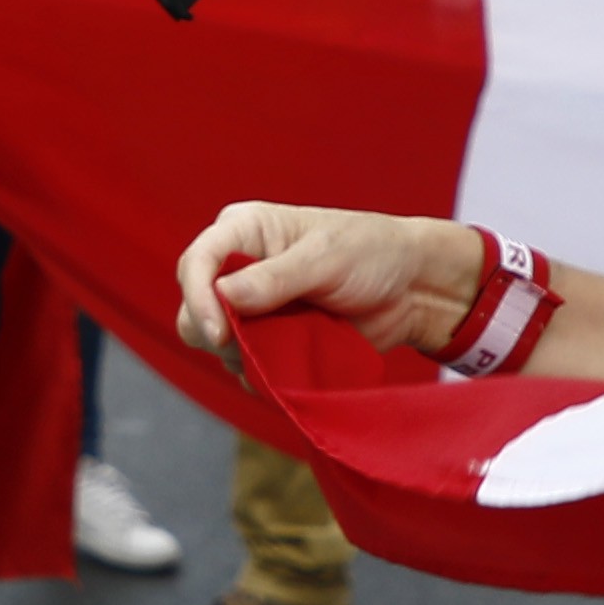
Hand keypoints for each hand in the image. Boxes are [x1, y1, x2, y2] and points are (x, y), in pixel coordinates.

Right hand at [173, 203, 486, 364]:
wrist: (411, 289)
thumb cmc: (372, 253)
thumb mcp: (326, 258)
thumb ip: (275, 277)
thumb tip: (223, 295)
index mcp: (243, 231)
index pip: (195, 263)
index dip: (198, 298)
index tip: (220, 333)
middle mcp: (237, 268)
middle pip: (193, 310)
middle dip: (217, 333)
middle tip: (259, 345)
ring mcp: (250, 308)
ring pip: (216, 345)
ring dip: (246, 356)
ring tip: (294, 344)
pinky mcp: (267, 340)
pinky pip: (245, 368)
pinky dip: (263, 374)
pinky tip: (295, 363)